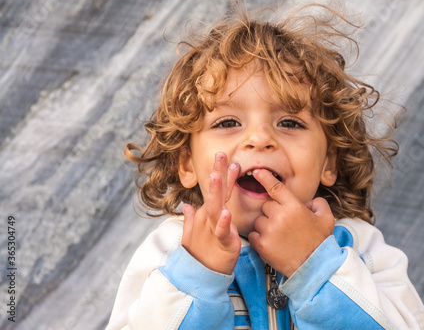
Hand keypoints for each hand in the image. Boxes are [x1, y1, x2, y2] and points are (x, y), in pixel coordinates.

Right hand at [181, 152, 240, 274]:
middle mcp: (209, 219)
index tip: (227, 159)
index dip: (222, 175)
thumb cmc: (200, 255)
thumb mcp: (193, 235)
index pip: (216, 192)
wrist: (200, 277)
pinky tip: (226, 213)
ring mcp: (213, 230)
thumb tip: (186, 205)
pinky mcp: (222, 244)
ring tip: (217, 176)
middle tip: (221, 154)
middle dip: (218, 173)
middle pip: (214, 193)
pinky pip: (222, 232)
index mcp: (207, 215)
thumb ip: (190, 218)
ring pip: (215, 208)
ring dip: (216, 192)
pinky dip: (223, 223)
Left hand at [248, 169, 334, 276]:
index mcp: (294, 207)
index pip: (275, 187)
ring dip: (265, 225)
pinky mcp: (261, 245)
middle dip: (273, 212)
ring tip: (279, 235)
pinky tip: (272, 243)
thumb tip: (308, 201)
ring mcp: (269, 231)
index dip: (265, 177)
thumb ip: (318, 203)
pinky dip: (259, 238)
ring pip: (258, 220)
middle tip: (284, 224)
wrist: (313, 268)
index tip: (257, 172)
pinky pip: (253, 234)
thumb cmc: (319, 242)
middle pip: (266, 205)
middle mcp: (280, 216)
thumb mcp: (326, 218)